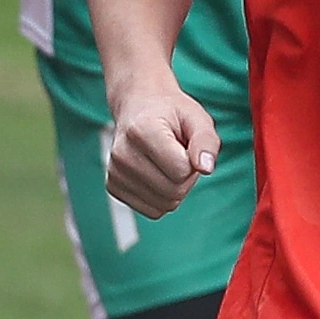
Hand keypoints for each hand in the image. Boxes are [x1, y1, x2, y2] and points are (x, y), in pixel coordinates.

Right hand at [100, 80, 219, 219]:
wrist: (137, 107)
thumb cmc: (170, 113)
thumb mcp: (196, 118)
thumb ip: (206, 141)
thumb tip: (206, 168)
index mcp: (142, 130)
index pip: (181, 170)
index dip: (193, 162)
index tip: (185, 145)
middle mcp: (122, 153)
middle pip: (174, 191)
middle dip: (186, 178)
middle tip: (178, 155)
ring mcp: (114, 172)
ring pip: (165, 205)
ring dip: (175, 189)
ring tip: (166, 163)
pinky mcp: (113, 187)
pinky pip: (153, 211)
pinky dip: (162, 198)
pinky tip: (155, 174)